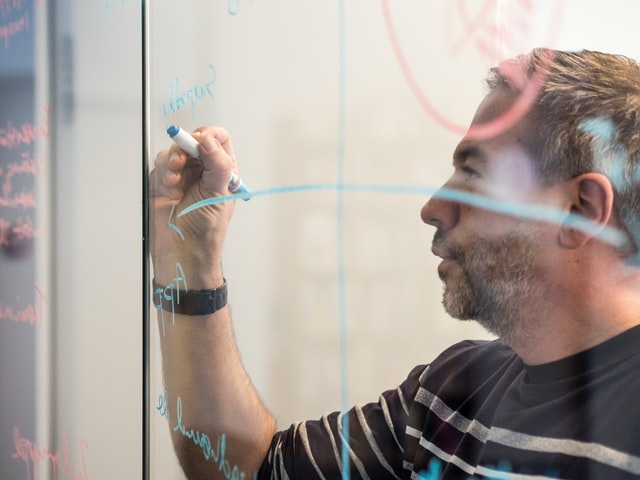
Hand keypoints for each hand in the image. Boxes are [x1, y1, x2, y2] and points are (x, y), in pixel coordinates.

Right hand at [150, 126, 236, 287]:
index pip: (219, 139)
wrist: (182, 252)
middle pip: (193, 141)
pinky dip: (163, 175)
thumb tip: (209, 140)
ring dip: (173, 164)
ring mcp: (182, 176)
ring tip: (176, 183)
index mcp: (223, 171)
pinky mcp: (163, 182)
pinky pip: (160, 165)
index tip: (200, 141)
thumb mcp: (219, 195)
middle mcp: (203, 171)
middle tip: (183, 161)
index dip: (209, 135)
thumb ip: (217, 165)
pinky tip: (169, 190)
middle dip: (186, 149)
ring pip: (174, 152)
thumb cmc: (206, 231)